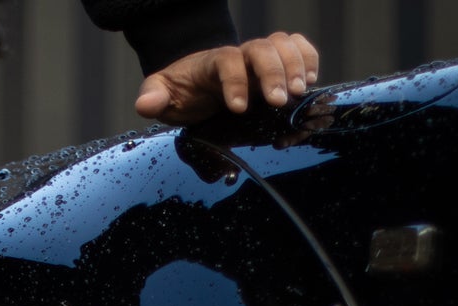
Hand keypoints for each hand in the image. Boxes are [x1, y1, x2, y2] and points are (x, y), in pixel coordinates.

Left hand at [135, 32, 319, 123]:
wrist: (197, 81)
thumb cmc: (181, 91)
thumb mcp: (162, 95)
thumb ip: (154, 96)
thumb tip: (146, 104)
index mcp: (211, 64)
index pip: (226, 60)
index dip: (235, 81)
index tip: (239, 108)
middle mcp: (239, 56)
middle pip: (262, 49)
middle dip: (273, 73)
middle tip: (281, 101)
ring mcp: (258, 59)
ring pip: (283, 45)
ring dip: (296, 65)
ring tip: (299, 93)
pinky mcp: (275, 65)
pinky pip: (298, 49)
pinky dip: (309, 59)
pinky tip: (311, 81)